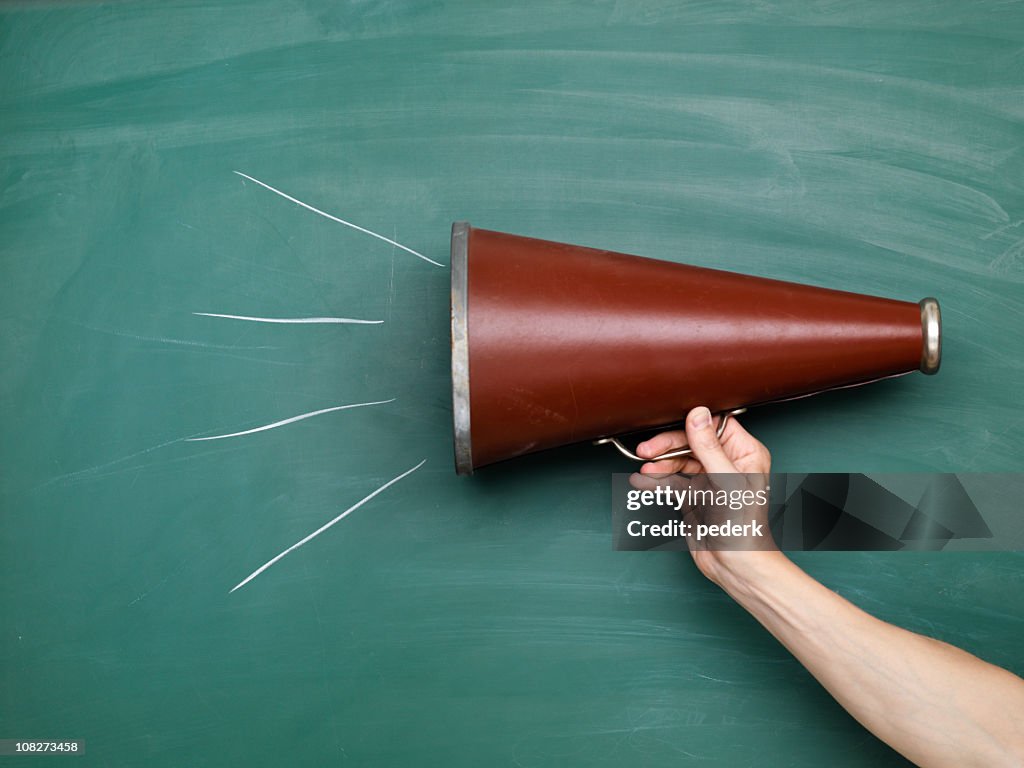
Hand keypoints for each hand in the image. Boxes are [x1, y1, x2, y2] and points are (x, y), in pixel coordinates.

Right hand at [633, 406, 778, 584]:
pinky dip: (656, 481)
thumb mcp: (726, 481)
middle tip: (647, 450)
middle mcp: (727, 463)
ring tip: (645, 471)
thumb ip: (709, 447)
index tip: (670, 428)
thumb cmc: (744, 527)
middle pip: (691, 442)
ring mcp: (709, 479)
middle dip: (667, 446)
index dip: (692, 425)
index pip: (716, 425)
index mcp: (745, 454)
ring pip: (678, 461)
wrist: (734, 566)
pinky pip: (671, 481)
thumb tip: (697, 415)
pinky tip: (643, 482)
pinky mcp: (694, 495)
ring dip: (659, 464)